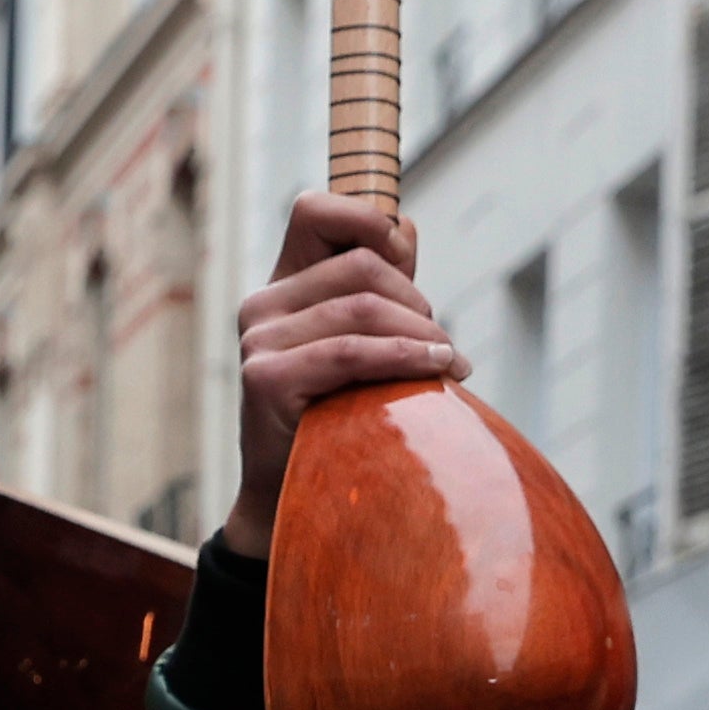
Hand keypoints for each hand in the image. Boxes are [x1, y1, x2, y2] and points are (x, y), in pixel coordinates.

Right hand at [224, 195, 458, 559]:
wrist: (300, 499)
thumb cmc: (342, 420)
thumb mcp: (366, 343)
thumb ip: (382, 287)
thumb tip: (407, 223)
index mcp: (283, 285)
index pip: (314, 210)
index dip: (368, 220)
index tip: (407, 261)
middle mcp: (261, 304)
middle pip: (361, 264)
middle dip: (417, 300)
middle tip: (443, 343)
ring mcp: (258, 340)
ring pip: (363, 306)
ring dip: (423, 332)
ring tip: (450, 363)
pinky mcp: (265, 377)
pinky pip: (351, 351)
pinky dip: (404, 357)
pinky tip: (439, 369)